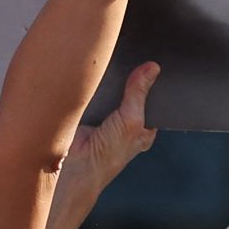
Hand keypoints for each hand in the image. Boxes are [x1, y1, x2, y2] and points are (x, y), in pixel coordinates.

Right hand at [62, 65, 158, 207]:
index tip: (152, 64)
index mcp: (144, 126)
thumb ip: (139, 93)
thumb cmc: (107, 155)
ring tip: (111, 75)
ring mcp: (107, 115)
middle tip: (130, 67)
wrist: (74, 164)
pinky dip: (94, 86)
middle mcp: (127, 121)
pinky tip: (95, 81)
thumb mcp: (131, 120)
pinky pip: (95, 91)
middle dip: (131, 81)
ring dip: (111, 83)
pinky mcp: (89, 110)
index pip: (154, 99)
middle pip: (133, 91)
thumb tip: (152, 69)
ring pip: (113, 90)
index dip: (154, 83)